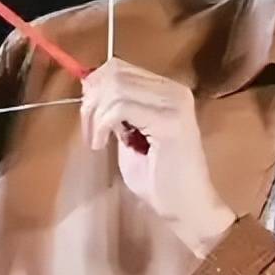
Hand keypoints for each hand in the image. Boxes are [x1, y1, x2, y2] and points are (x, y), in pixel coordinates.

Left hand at [81, 58, 235, 256]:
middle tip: (89, 131)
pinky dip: (102, 124)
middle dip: (91, 100)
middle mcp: (175, 91)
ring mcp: (175, 103)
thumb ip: (117, 110)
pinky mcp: (170, 121)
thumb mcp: (131, 135)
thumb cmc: (159, 180)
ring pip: (115, 87)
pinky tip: (101, 144)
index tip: (88, 116)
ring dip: (95, 114)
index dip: (94, 86)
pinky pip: (121, 107)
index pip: (119, 67)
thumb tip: (90, 88)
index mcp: (168, 90)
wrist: (187, 207)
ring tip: (95, 140)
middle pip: (114, 72)